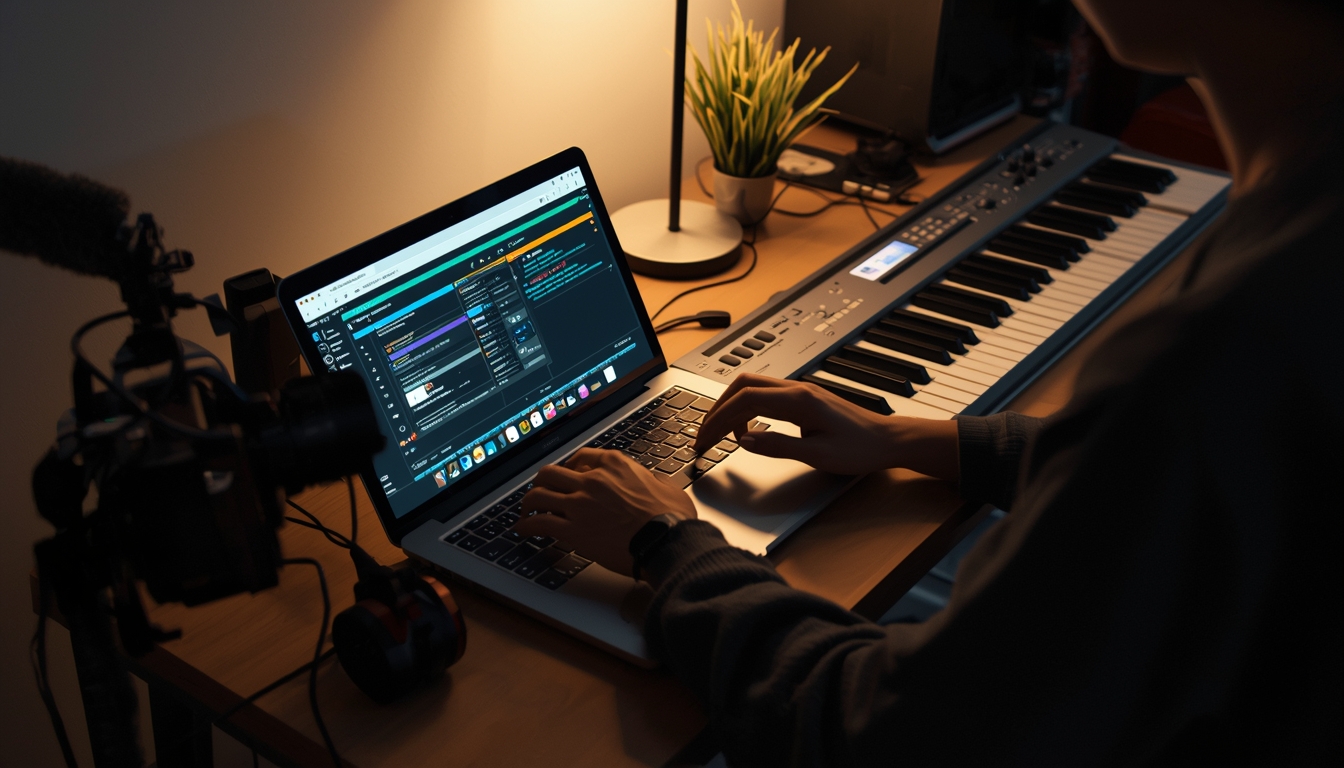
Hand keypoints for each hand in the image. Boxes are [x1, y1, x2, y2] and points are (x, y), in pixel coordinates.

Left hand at [513, 448, 696, 577]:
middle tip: (540, 491)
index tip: (568, 475)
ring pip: (538, 495)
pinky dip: (526, 526)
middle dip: (542, 483)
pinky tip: (524, 530)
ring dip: (528, 503)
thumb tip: (652, 481)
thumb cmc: (671, 518)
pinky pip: (539, 523)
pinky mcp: (573, 530)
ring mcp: (580, 504)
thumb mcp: (666, 486)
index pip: (581, 457)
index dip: (570, 468)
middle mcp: (592, 479)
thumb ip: (651, 480)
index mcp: (614, 465)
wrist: (666, 541)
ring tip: (525, 511)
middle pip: (551, 472)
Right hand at [693, 373, 959, 479]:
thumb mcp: (817, 455)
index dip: (718, 420)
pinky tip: (748, 431)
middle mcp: (796, 389)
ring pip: (750, 387)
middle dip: (716, 409)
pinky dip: (746, 409)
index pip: (743, 402)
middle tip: (704, 436)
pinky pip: (763, 395)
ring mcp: (798, 390)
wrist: (888, 440)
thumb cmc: (860, 448)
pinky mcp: (802, 398)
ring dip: (729, 407)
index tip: (704, 440)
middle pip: (741, 386)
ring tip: (720, 434)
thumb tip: (744, 441)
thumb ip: (777, 446)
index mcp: (798, 400)